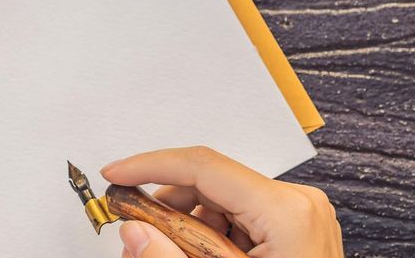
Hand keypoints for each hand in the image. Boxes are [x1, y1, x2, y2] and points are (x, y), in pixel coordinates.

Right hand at [102, 147, 342, 257]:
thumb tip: (135, 233)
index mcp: (286, 213)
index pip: (203, 167)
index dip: (150, 167)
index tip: (116, 175)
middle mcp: (296, 204)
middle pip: (209, 185)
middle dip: (166, 208)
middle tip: (134, 229)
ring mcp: (298, 215)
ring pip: (219, 202)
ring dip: (186, 226)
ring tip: (170, 251)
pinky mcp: (293, 228)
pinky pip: (237, 218)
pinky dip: (209, 236)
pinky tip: (196, 257)